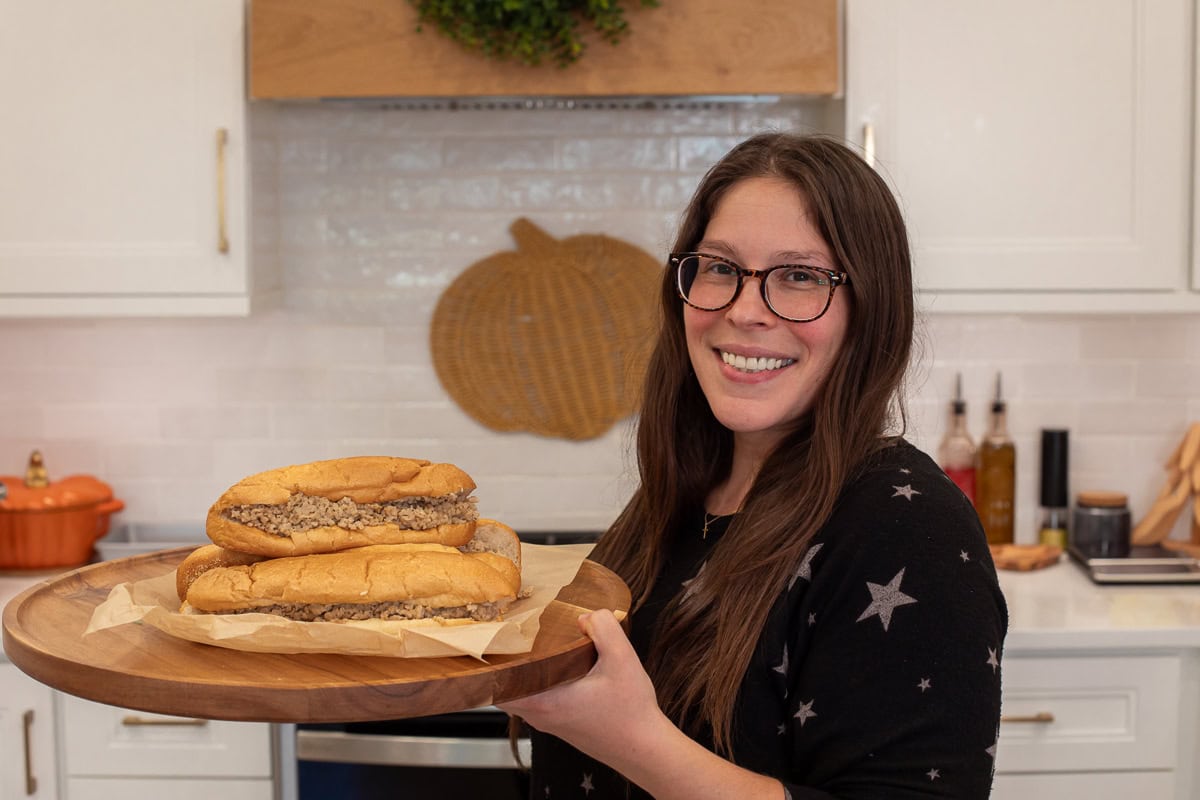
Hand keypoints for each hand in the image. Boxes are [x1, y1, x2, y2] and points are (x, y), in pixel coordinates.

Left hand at [499, 608, 669, 766]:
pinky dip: (540, 683)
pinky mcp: (562, 725)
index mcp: (543, 701)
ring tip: (539, 647)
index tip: (496, 638)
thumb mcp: (622, 658)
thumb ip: (603, 626)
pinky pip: (538, 700)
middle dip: (508, 661)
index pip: (495, 684)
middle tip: (517, 636)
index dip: (491, 661)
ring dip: (526, 672)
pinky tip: (560, 667)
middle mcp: (539, 716)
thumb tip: (585, 617)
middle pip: (505, 687)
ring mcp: (549, 723)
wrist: (645, 749)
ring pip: (522, 694)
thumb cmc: (631, 712)